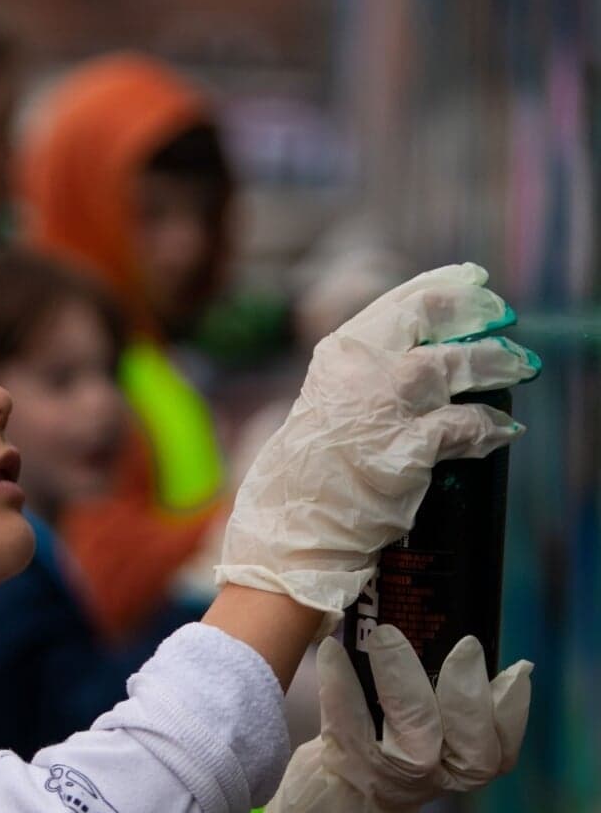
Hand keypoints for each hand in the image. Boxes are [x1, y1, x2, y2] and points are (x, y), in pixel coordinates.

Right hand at [215, 263, 539, 636]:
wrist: (292, 528)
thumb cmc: (309, 472)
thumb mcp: (328, 404)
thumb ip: (366, 376)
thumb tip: (423, 358)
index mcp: (338, 353)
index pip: (401, 302)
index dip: (447, 287)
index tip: (476, 284)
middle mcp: (359, 371)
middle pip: (431, 317)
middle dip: (477, 313)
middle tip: (504, 320)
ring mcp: (382, 409)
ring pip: (455, 365)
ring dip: (496, 363)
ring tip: (520, 367)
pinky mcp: (404, 452)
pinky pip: (464, 428)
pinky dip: (490, 427)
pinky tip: (504, 430)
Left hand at [231, 623, 530, 812]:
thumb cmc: (375, 754)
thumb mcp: (415, 731)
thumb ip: (437, 698)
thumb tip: (462, 645)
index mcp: (456, 765)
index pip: (499, 750)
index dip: (511, 715)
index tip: (514, 672)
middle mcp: (431, 777)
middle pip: (470, 752)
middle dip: (470, 700)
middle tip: (466, 648)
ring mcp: (389, 779)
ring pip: (412, 743)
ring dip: (403, 685)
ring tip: (387, 636)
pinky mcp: (345, 770)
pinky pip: (347, 727)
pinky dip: (341, 686)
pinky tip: (332, 650)